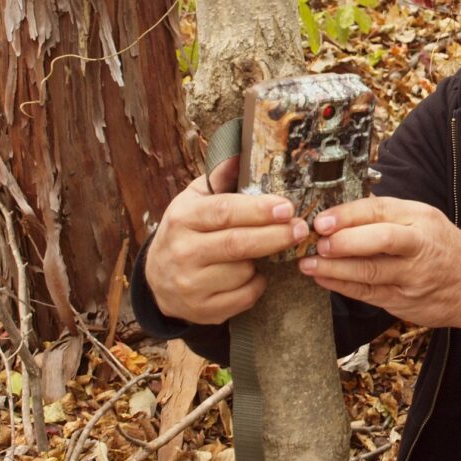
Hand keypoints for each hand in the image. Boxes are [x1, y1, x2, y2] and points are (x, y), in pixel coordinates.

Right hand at [145, 157, 309, 324]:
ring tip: (263, 252)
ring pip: (243, 272)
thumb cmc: (188, 230)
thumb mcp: (196, 199)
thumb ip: (221, 177)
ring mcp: (190, 284)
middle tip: (302, 228)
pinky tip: (251, 274)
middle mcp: (182, 251)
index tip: (287, 207)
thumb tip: (244, 150)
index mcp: (183, 218)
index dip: (259, 210)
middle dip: (276, 236)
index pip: (224, 212)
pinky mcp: (202, 310)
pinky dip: (257, 285)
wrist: (158, 279)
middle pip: (238, 244)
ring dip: (263, 262)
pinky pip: (245, 297)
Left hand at [297, 197, 460, 332]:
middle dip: (343, 241)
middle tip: (316, 241)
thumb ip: (390, 215)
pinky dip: (343, 286)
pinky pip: (368, 293)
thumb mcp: (427, 219)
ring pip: (370, 272)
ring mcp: (412, 277)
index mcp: (421, 218)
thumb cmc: (448, 249)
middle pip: (379, 240)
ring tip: (309, 263)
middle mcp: (419, 245)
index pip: (381, 211)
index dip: (348, 215)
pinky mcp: (404, 301)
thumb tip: (346, 211)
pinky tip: (323, 279)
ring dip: (334, 268)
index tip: (322, 220)